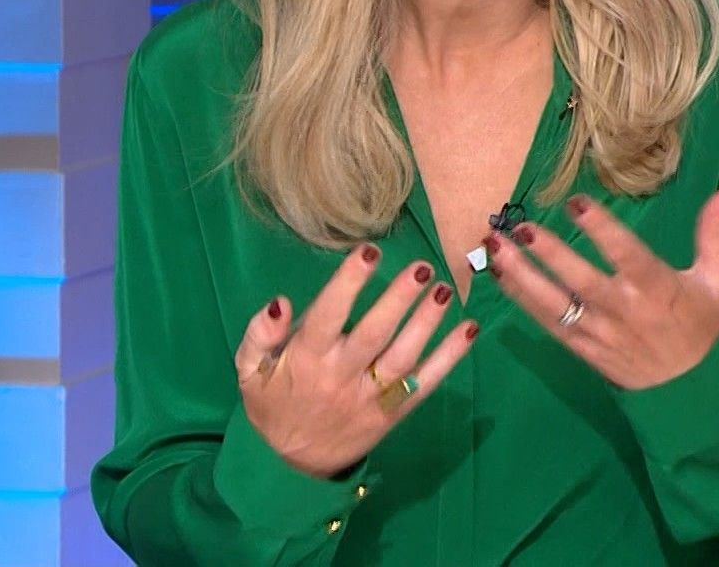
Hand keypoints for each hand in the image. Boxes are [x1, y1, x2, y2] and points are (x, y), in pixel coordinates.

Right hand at [234, 243, 476, 478]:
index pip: (328, 315)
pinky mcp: (393, 414)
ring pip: (403, 358)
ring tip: (444, 291)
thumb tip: (281, 302)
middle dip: (398, 299)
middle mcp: (341, 376)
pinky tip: (469, 330)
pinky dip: (449, 358)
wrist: (289, 465)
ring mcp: (370, 397)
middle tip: (422, 268)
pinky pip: (425, 385)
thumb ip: (259, 333)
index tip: (369, 252)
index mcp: (307, 359)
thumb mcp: (249, 369)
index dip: (349, 283)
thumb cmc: (272, 403)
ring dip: (427, 324)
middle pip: (374, 334)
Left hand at [481, 183, 718, 390]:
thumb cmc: (703, 327)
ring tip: (493, 245)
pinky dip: (519, 297)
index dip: (601, 230)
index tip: (576, 204)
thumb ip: (717, 231)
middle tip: (519, 228)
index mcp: (658, 289)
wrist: (690, 391)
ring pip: (553, 303)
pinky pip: (544, 322)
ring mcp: (598, 332)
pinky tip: (498, 272)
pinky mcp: (581, 348)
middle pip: (579, 280)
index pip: (626, 255)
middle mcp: (623, 311)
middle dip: (548, 254)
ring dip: (520, 275)